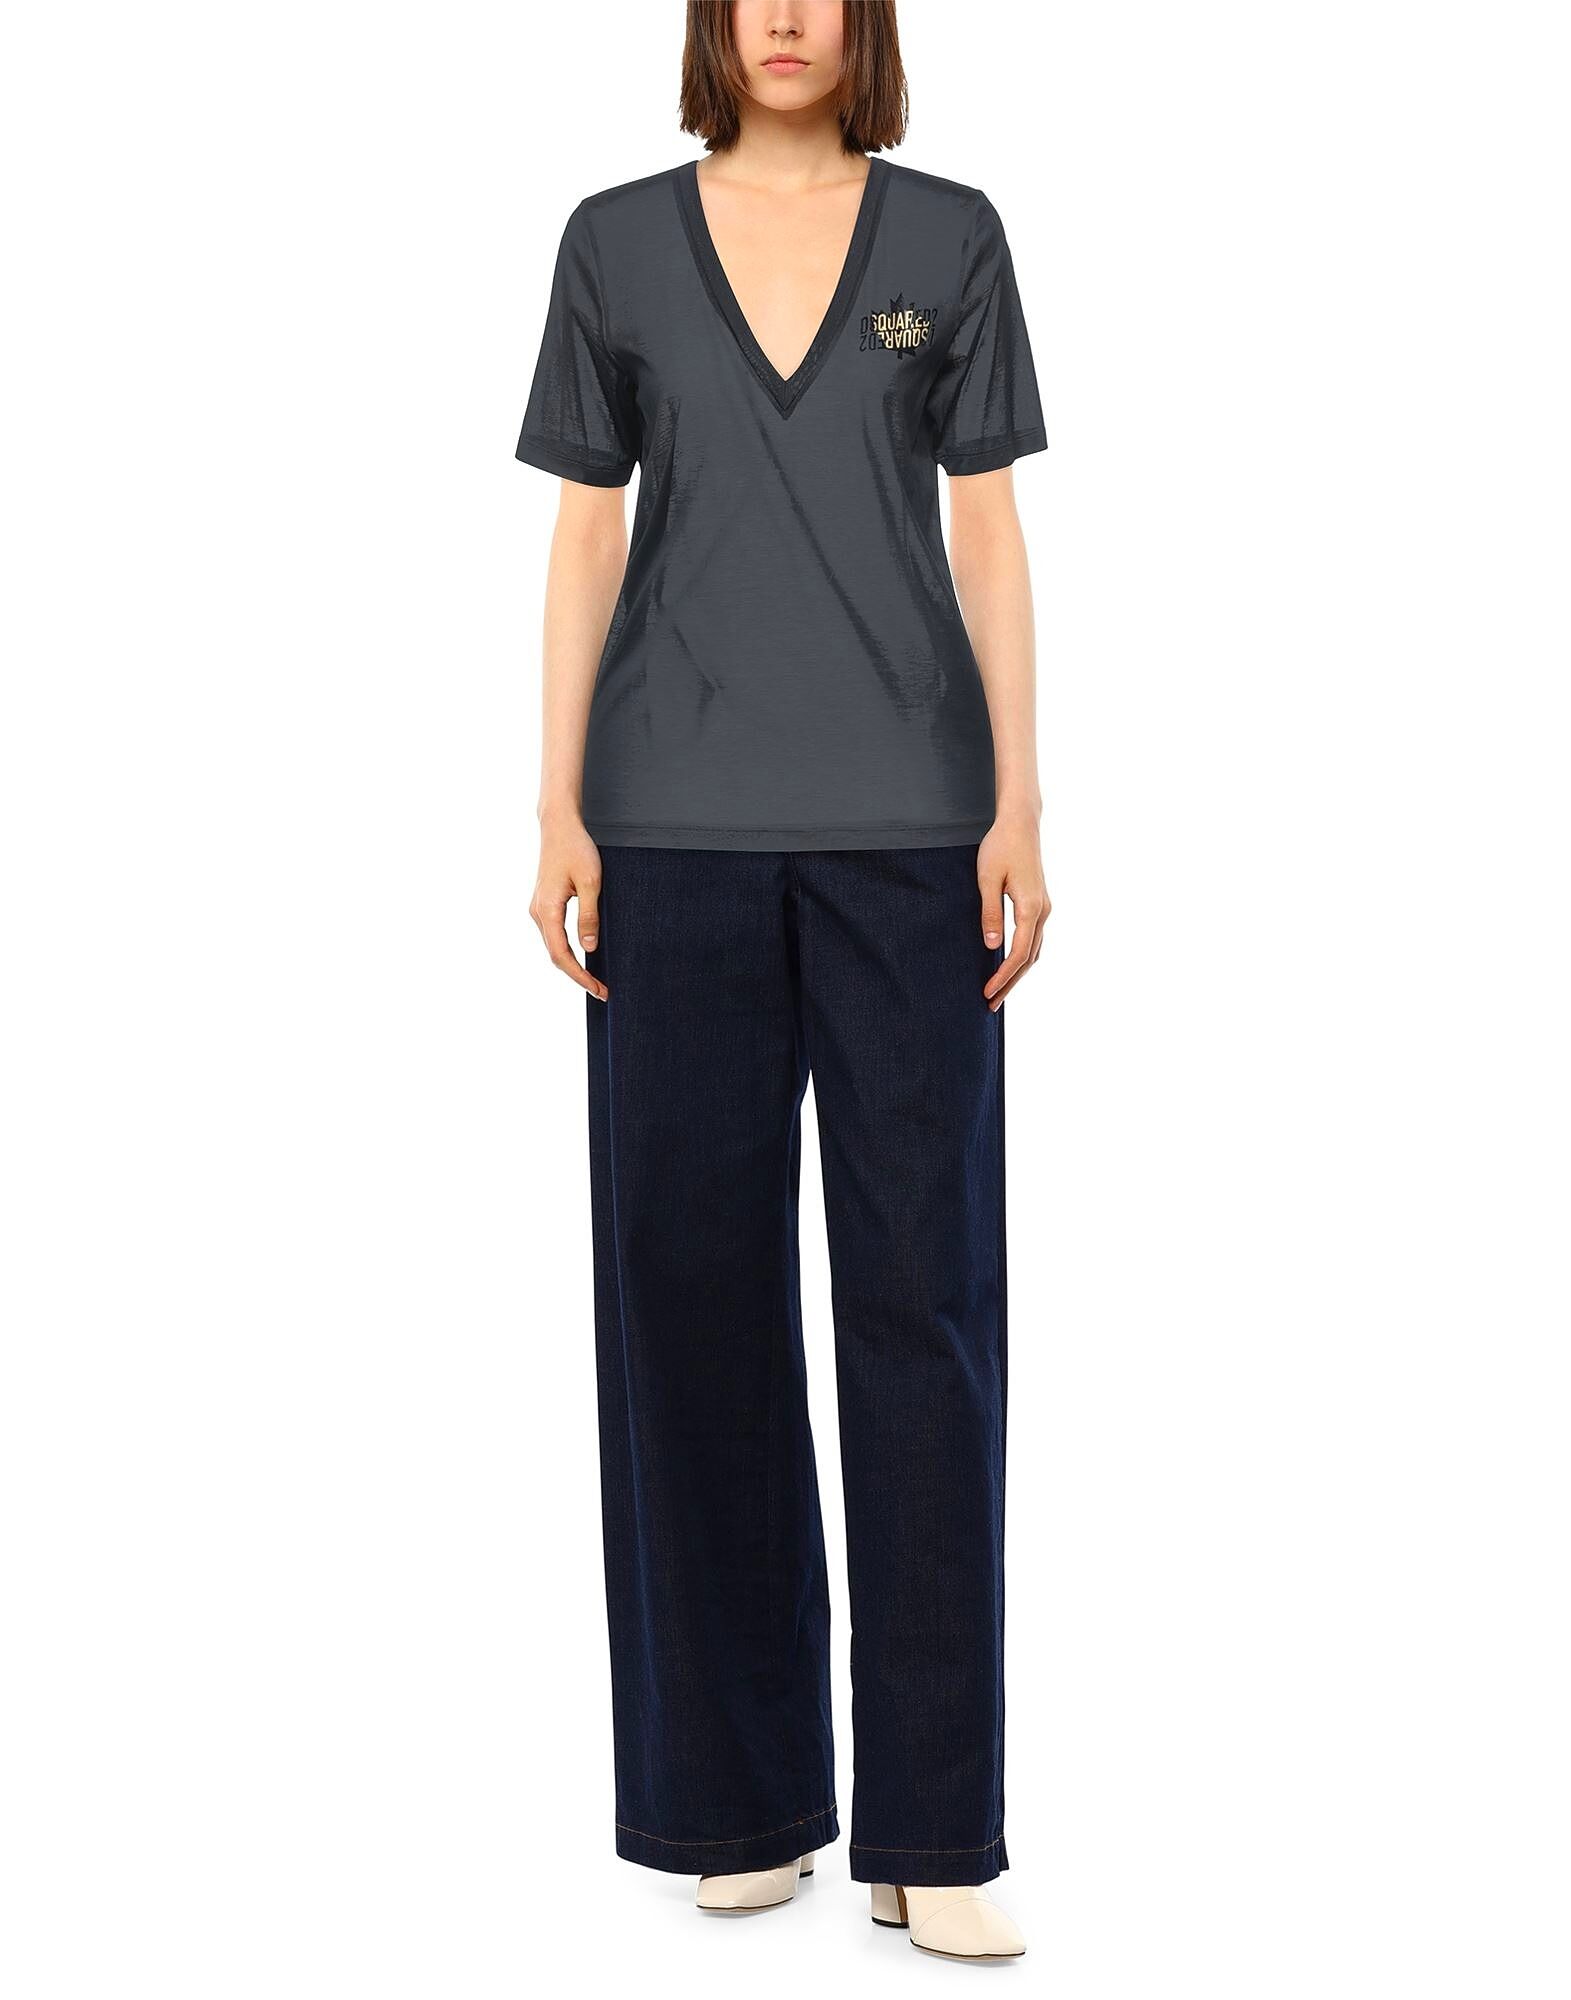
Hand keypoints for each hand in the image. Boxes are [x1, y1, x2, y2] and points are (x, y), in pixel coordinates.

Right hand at [530, 812, 606, 1000]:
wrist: (559, 826)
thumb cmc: (576, 849)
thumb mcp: (591, 882)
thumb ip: (589, 916)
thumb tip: (589, 947)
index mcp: (547, 910)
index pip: (561, 955)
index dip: (579, 976)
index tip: (597, 989)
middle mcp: (537, 912)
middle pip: (555, 955)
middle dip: (577, 975)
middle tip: (602, 991)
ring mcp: (539, 908)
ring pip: (554, 946)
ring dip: (572, 965)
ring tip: (594, 979)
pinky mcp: (544, 904)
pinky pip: (554, 935)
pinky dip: (567, 950)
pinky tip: (583, 956)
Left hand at [978, 812, 1050, 1011]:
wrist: (1020, 824)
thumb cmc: (1000, 847)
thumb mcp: (987, 879)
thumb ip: (990, 913)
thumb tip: (991, 946)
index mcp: (1031, 907)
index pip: (1019, 953)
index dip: (1003, 976)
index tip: (987, 992)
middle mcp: (1042, 911)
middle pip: (1029, 959)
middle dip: (1010, 984)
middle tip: (990, 1005)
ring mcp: (1043, 908)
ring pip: (1034, 951)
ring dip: (1017, 974)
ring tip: (998, 992)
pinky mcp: (1038, 904)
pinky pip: (1033, 939)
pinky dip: (1022, 958)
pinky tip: (1008, 966)